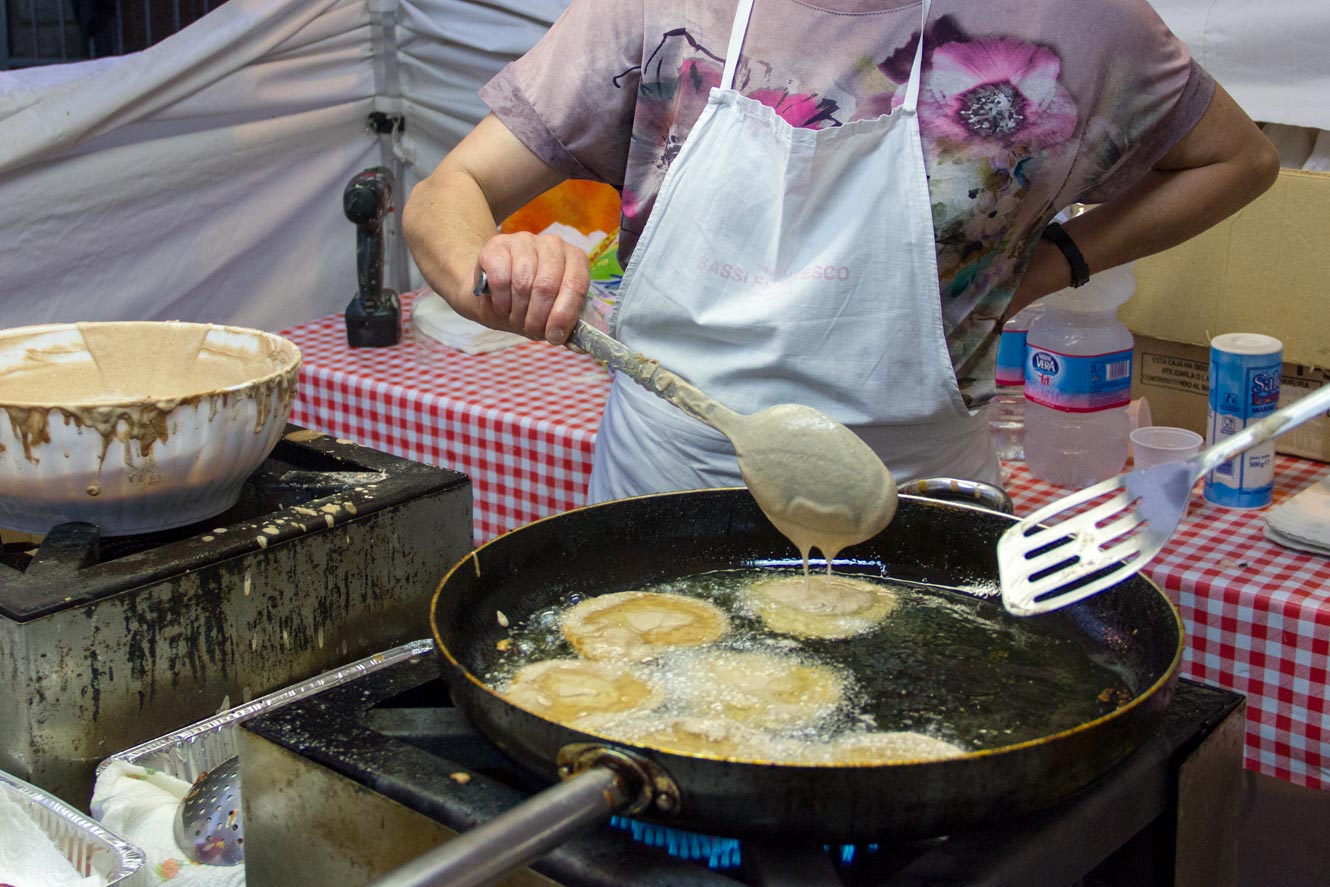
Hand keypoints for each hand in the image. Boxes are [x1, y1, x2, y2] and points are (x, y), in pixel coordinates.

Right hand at [474, 231, 590, 344]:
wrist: (492, 287)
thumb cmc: (528, 302)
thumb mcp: (551, 315)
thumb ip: (566, 328)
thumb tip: (581, 347)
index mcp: (575, 259)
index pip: (576, 286)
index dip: (564, 315)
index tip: (554, 336)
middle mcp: (553, 245)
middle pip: (547, 287)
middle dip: (537, 318)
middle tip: (531, 331)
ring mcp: (525, 241)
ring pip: (523, 284)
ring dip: (518, 312)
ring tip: (516, 319)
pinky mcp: (498, 245)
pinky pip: (500, 279)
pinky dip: (501, 301)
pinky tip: (502, 306)